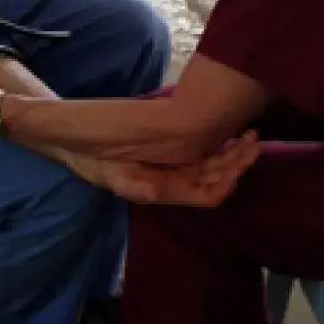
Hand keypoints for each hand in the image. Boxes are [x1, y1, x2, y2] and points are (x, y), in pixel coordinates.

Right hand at [82, 132, 261, 205]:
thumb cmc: (91, 157)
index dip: (230, 177)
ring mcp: (169, 167)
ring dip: (230, 153)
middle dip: (237, 162)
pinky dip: (214, 144)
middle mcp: (171, 182)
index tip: (245, 152)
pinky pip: (197, 154)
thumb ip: (139, 186)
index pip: (209, 194)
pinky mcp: (165, 153)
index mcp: (162, 190)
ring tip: (246, 131)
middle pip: (214, 179)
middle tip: (253, 135)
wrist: (71, 142)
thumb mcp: (113, 175)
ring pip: (209, 166)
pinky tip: (223, 129)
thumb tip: (155, 194)